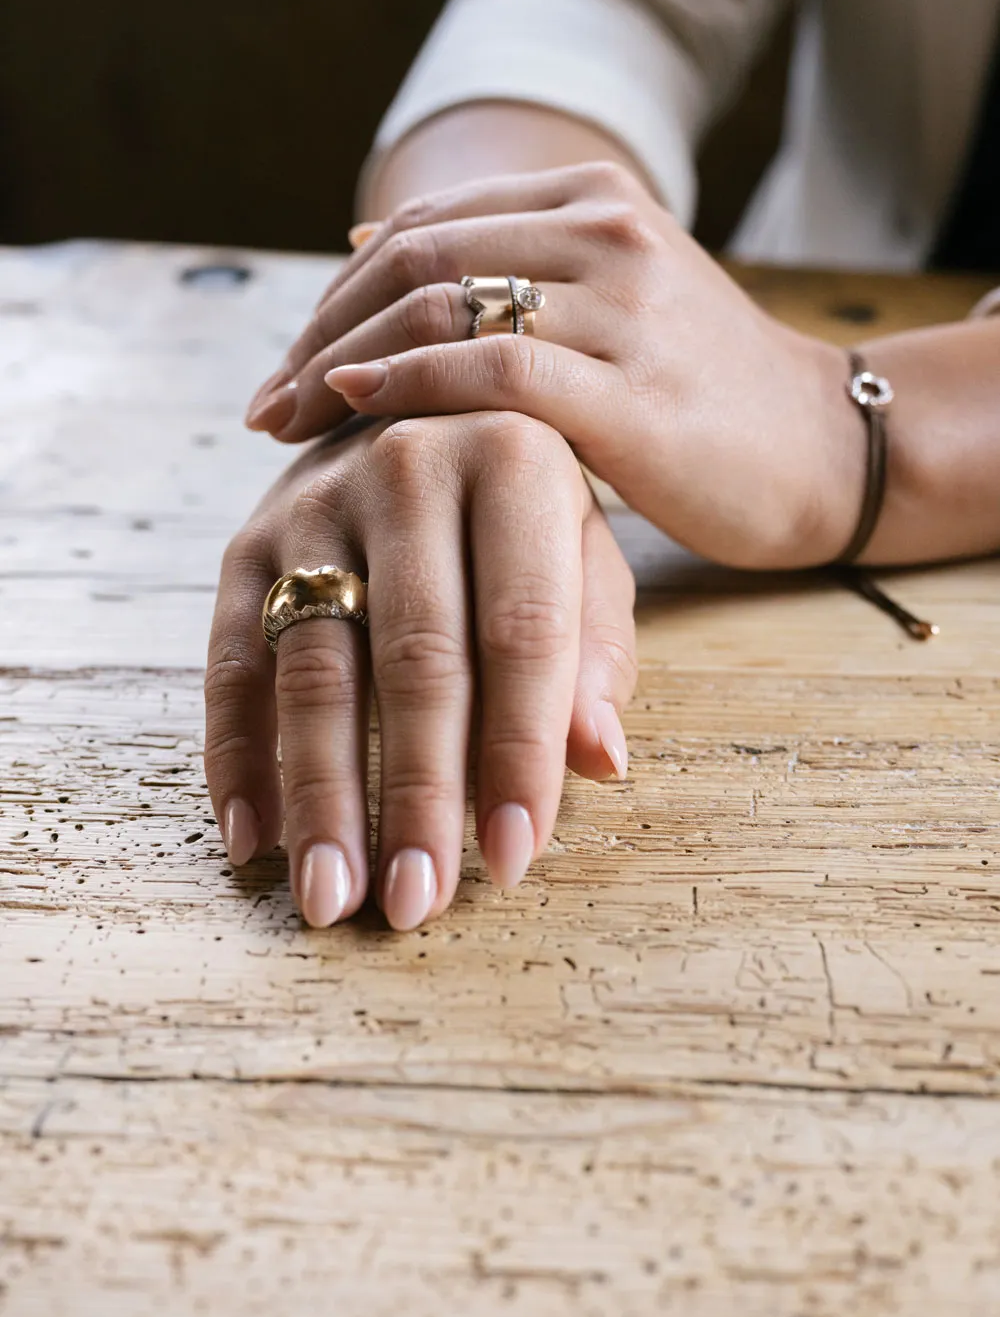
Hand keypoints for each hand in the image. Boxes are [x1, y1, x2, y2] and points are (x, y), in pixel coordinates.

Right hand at [205, 412, 635, 930]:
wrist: (416, 414)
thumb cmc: (521, 515)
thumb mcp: (584, 559)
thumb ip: (595, 655)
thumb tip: (599, 760)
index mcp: (515, 460)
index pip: (523, 632)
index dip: (518, 753)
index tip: (512, 859)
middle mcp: (407, 468)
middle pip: (416, 659)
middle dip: (417, 793)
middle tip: (414, 901)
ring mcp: (313, 506)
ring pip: (316, 671)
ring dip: (321, 796)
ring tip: (332, 897)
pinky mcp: (245, 545)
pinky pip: (231, 665)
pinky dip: (238, 760)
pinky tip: (254, 844)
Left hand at [245, 162, 861, 569]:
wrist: (822, 453)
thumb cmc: (701, 398)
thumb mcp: (609, 309)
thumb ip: (509, 278)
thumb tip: (374, 260)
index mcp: (593, 199)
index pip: (427, 226)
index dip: (338, 293)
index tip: (290, 360)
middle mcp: (604, 233)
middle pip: (416, 260)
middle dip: (319, 331)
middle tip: (266, 400)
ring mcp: (622, 306)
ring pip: (441, 306)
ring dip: (339, 364)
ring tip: (285, 421)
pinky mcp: (632, 393)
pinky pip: (493, 370)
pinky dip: (408, 381)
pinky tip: (356, 405)